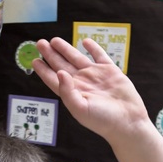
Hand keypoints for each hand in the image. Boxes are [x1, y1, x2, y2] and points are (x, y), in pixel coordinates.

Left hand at [33, 37, 149, 143]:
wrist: (127, 121)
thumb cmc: (102, 120)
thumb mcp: (80, 108)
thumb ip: (67, 91)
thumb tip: (59, 72)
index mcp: (72, 92)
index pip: (53, 79)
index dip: (43, 70)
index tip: (35, 60)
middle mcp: (82, 82)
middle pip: (62, 65)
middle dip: (50, 54)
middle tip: (39, 43)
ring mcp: (95, 75)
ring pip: (77, 58)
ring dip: (65, 49)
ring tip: (54, 40)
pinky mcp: (110, 70)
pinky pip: (99, 55)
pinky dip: (93, 48)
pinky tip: (85, 41)